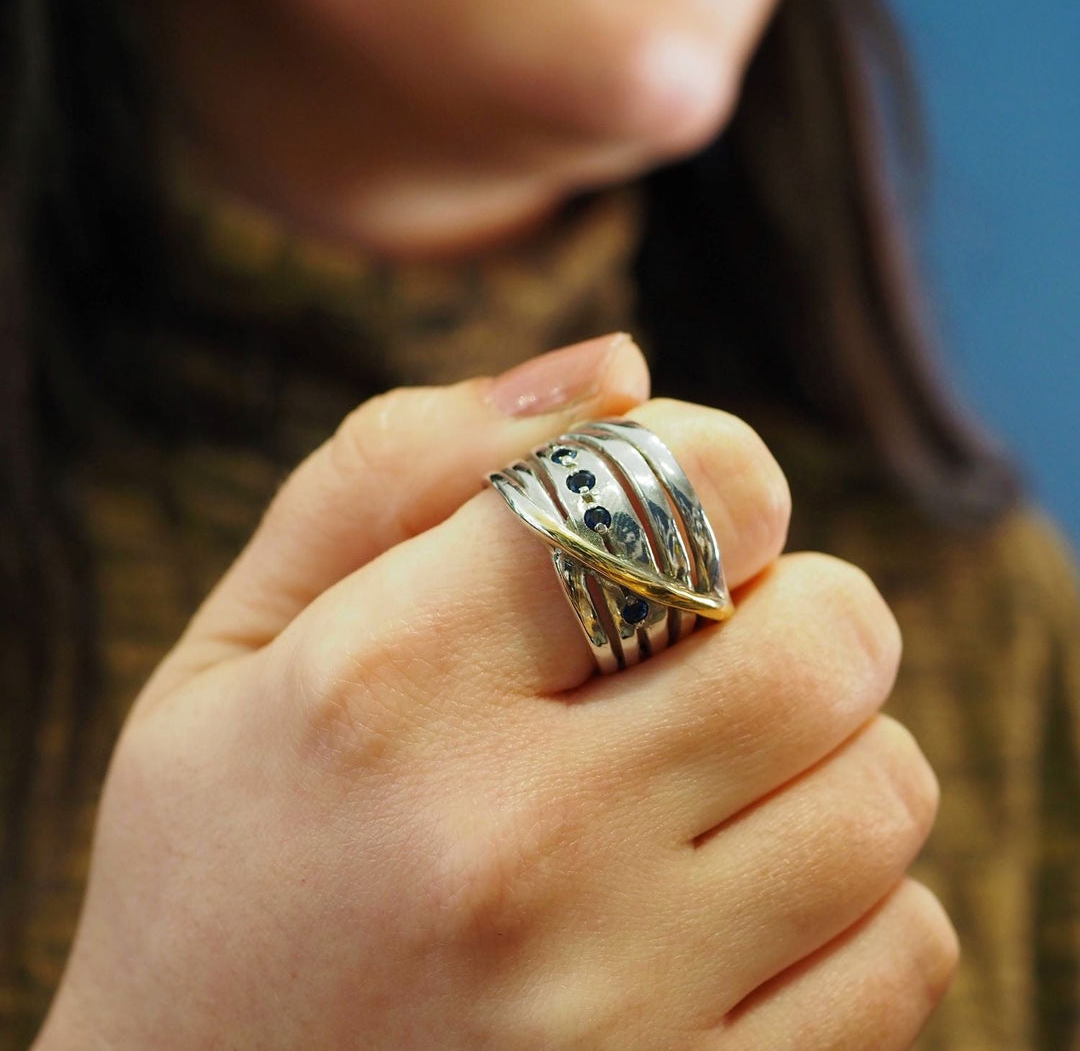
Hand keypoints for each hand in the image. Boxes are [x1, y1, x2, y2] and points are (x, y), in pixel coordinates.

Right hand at [37, 335, 955, 1048]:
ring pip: (881, 791)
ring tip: (718, 769)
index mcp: (380, 687)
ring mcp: (611, 1011)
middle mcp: (509, 847)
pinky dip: (856, 894)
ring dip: (828, 745)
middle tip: (723, 634)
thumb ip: (398, 470)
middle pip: (824, 637)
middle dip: (803, 602)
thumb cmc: (215, 866)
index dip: (718, 469)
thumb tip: (620, 365)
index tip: (685, 511)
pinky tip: (739, 893)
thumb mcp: (237, 647)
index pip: (679, 489)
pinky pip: (904, 951)